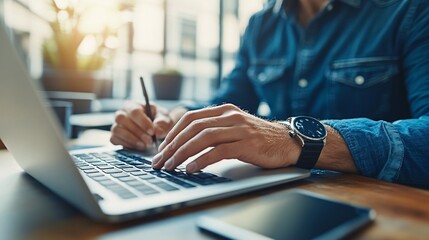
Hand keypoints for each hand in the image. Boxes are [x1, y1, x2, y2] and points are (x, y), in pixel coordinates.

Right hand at [110, 101, 173, 149]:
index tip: (152, 131)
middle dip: (137, 132)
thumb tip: (158, 132)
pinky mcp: (115, 136)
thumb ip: (162, 123)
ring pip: (117, 130)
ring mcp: (117, 124)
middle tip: (150, 141)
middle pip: (122, 119)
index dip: (143, 122)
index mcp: (134, 105)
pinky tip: (139, 146)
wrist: (155, 130)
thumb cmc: (158, 120)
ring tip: (145, 145)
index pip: (134, 111)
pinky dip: (127, 144)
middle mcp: (122, 113)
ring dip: (132, 139)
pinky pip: (115, 139)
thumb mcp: (164, 119)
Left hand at [151, 104, 300, 172]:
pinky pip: (219, 151)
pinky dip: (202, 160)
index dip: (173, 132)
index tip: (162, 148)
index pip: (191, 118)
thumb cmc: (258, 138)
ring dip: (183, 153)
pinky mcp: (247, 144)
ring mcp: (239, 129)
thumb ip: (215, 129)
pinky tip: (191, 168)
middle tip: (160, 161)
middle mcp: (230, 116)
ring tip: (171, 166)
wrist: (288, 142)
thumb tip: (186, 143)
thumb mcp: (235, 127)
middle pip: (193, 128)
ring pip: (203, 138)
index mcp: (224, 110)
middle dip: (173, 145)